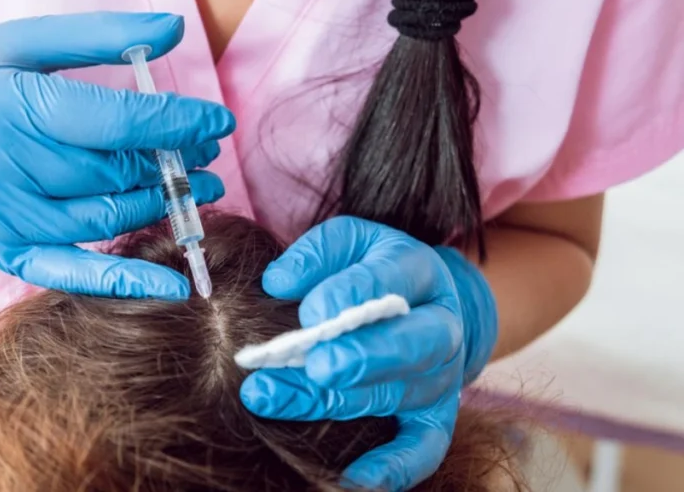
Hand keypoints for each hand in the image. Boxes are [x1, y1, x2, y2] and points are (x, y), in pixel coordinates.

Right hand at [0, 12, 234, 298]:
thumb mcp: (18, 43)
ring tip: (194, 190)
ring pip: (99, 216)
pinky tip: (170, 286)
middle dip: (170, 163)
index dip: (175, 123)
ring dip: (156, 205)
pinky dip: (121, 279)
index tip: (219, 123)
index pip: (113, 120)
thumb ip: (96, 36)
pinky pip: (68, 269)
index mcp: (6, 104)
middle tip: (205, 154)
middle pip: (110, 172)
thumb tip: (172, 30)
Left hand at [240, 216, 497, 490]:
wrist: (427, 302)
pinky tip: (351, 477)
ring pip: (393, 394)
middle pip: (411, 344)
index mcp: (420, 271)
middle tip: (317, 364)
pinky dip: (394, 468)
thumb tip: (277, 282)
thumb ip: (316, 254)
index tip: (309, 310)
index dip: (350, 295)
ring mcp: (440, 376)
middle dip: (362, 356)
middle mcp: (440, 326)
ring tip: (268, 396)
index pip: (390, 280)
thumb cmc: (373, 268)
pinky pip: (424, 448)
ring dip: (331, 400)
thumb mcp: (350, 242)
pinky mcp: (435, 417)